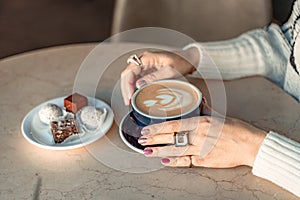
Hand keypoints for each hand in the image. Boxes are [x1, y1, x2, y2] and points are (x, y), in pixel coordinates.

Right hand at [121, 48, 198, 104]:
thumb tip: (138, 85)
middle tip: (128, 102)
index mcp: (147, 58)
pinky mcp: (147, 70)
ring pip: (130, 77)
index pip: (129, 71)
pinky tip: (136, 95)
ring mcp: (145, 65)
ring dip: (129, 88)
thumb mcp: (169, 71)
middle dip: (126, 88)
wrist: (189, 59)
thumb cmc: (181, 62)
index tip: (129, 97)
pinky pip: (136, 78)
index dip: (127, 85)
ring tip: (130, 101)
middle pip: (127, 74)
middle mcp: (143, 60)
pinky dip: (134, 87)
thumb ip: (154, 78)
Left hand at [138, 116, 266, 167]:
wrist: (250, 145)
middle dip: (154, 139)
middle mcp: (198, 135)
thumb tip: (199, 101)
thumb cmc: (236, 129)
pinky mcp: (205, 160)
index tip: (147, 129)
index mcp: (201, 122)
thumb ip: (206, 109)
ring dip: (159, 151)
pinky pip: (186, 161)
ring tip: (146, 152)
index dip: (158, 128)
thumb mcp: (219, 116)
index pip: (174, 125)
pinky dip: (174, 162)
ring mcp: (201, 149)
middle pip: (171, 138)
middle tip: (141, 140)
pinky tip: (164, 161)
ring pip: (175, 150)